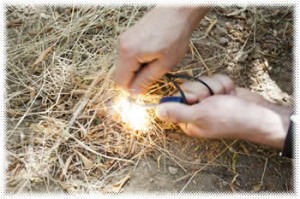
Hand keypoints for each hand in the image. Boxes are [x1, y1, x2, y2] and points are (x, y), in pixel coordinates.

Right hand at [114, 7, 209, 94]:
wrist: (178, 11)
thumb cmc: (175, 36)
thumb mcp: (164, 64)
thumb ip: (146, 80)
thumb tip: (134, 93)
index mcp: (128, 53)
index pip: (120, 82)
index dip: (132, 89)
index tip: (145, 89)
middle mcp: (122, 45)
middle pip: (121, 73)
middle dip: (135, 78)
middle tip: (153, 73)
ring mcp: (125, 39)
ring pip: (125, 64)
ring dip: (138, 69)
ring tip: (156, 61)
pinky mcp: (130, 35)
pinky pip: (129, 55)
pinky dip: (139, 60)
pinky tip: (153, 54)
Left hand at [155, 74, 290, 148]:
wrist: (259, 114)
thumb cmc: (230, 118)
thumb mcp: (202, 116)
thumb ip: (178, 113)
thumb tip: (156, 112)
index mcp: (188, 121)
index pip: (174, 100)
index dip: (185, 95)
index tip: (195, 98)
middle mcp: (195, 110)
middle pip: (187, 87)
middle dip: (203, 89)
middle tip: (212, 99)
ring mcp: (207, 100)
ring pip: (201, 81)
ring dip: (215, 86)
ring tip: (225, 97)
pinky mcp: (218, 91)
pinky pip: (213, 78)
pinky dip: (224, 84)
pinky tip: (231, 93)